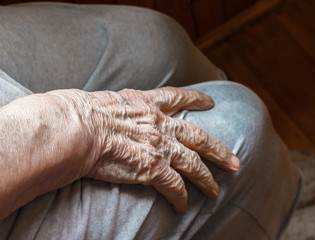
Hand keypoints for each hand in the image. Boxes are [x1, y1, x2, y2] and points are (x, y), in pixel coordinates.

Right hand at [47, 87, 239, 211]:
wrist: (74, 128)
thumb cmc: (77, 112)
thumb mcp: (102, 100)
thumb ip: (114, 106)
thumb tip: (103, 111)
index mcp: (145, 103)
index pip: (178, 97)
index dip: (196, 99)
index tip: (210, 102)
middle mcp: (158, 123)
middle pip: (199, 136)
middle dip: (218, 149)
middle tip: (234, 161)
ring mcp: (158, 146)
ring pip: (194, 164)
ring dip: (206, 178)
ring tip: (215, 190)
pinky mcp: (152, 168)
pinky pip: (174, 186)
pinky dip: (180, 197)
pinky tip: (182, 206)